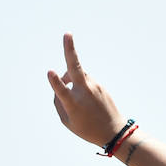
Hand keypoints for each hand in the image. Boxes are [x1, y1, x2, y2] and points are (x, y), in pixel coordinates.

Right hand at [47, 33, 129, 150]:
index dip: (56, 82)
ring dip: (71, 79)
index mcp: (74, 105)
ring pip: (77, 75)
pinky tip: (88, 103)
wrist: (114, 131)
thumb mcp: (68, 121)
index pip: (63, 91)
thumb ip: (59, 102)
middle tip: (67, 34)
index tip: (50, 72)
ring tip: (77, 98)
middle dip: (70, 50)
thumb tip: (58, 84)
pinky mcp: (100, 86)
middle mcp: (84, 93)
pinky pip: (85, 82)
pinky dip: (81, 88)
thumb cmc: (87, 128)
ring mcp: (94, 87)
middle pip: (76, 68)